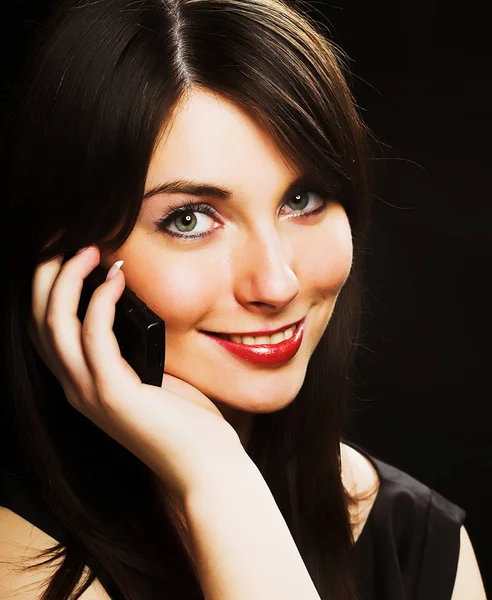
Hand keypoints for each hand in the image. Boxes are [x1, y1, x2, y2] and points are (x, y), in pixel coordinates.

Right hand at [29, 246, 242, 498]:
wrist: (204, 463)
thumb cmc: (184, 417)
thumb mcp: (152, 372)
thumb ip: (135, 342)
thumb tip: (137, 301)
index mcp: (82, 380)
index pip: (46, 326)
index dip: (47, 285)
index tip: (67, 249)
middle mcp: (74, 386)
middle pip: (38, 319)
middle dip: (46, 273)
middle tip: (69, 238)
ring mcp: (89, 392)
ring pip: (55, 323)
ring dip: (67, 279)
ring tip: (90, 248)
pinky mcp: (112, 394)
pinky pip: (94, 335)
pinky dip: (100, 300)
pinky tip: (116, 276)